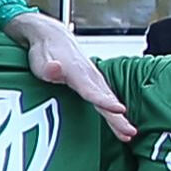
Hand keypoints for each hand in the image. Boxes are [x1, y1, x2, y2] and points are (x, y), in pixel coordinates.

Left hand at [11, 6, 135, 140]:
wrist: (53, 36)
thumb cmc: (45, 51)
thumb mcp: (40, 60)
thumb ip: (49, 67)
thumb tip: (54, 68)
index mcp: (77, 73)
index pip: (92, 91)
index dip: (105, 101)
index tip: (119, 110)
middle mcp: (89, 77)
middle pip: (106, 99)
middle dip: (117, 117)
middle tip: (129, 132)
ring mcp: (93, 80)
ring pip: (109, 101)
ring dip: (118, 118)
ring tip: (129, 134)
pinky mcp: (93, 84)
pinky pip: (106, 100)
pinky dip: (114, 112)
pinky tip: (120, 126)